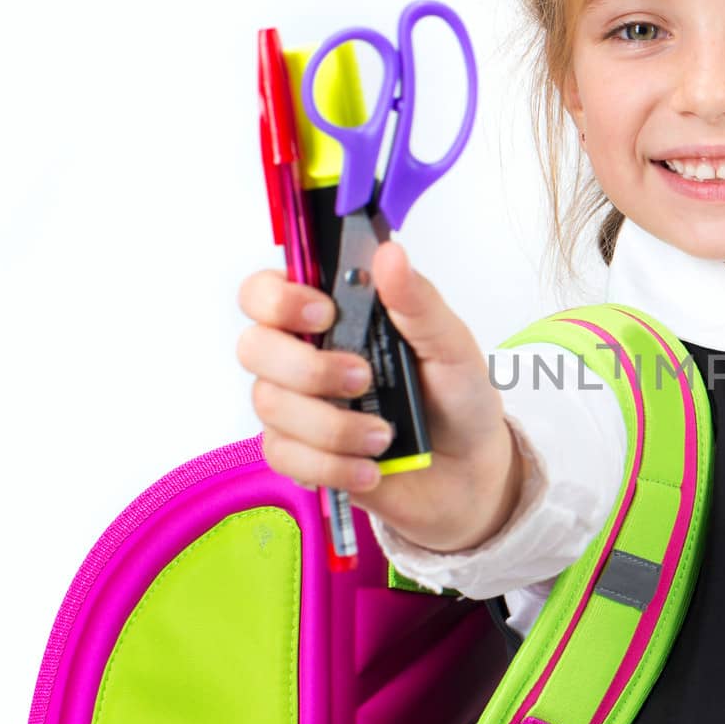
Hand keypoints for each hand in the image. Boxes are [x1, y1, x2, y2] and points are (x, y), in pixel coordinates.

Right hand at [236, 239, 522, 551]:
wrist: (470, 470)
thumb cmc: (457, 398)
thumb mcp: (450, 345)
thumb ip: (417, 302)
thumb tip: (390, 253)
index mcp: (336, 317)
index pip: (266, 292)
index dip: (278, 298)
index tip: (325, 311)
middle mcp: (306, 355)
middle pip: (254, 347)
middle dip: (307, 368)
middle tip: (364, 379)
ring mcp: (299, 406)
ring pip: (270, 406)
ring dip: (332, 426)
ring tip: (384, 436)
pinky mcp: (302, 454)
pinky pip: (284, 456)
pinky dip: (331, 465)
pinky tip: (371, 467)